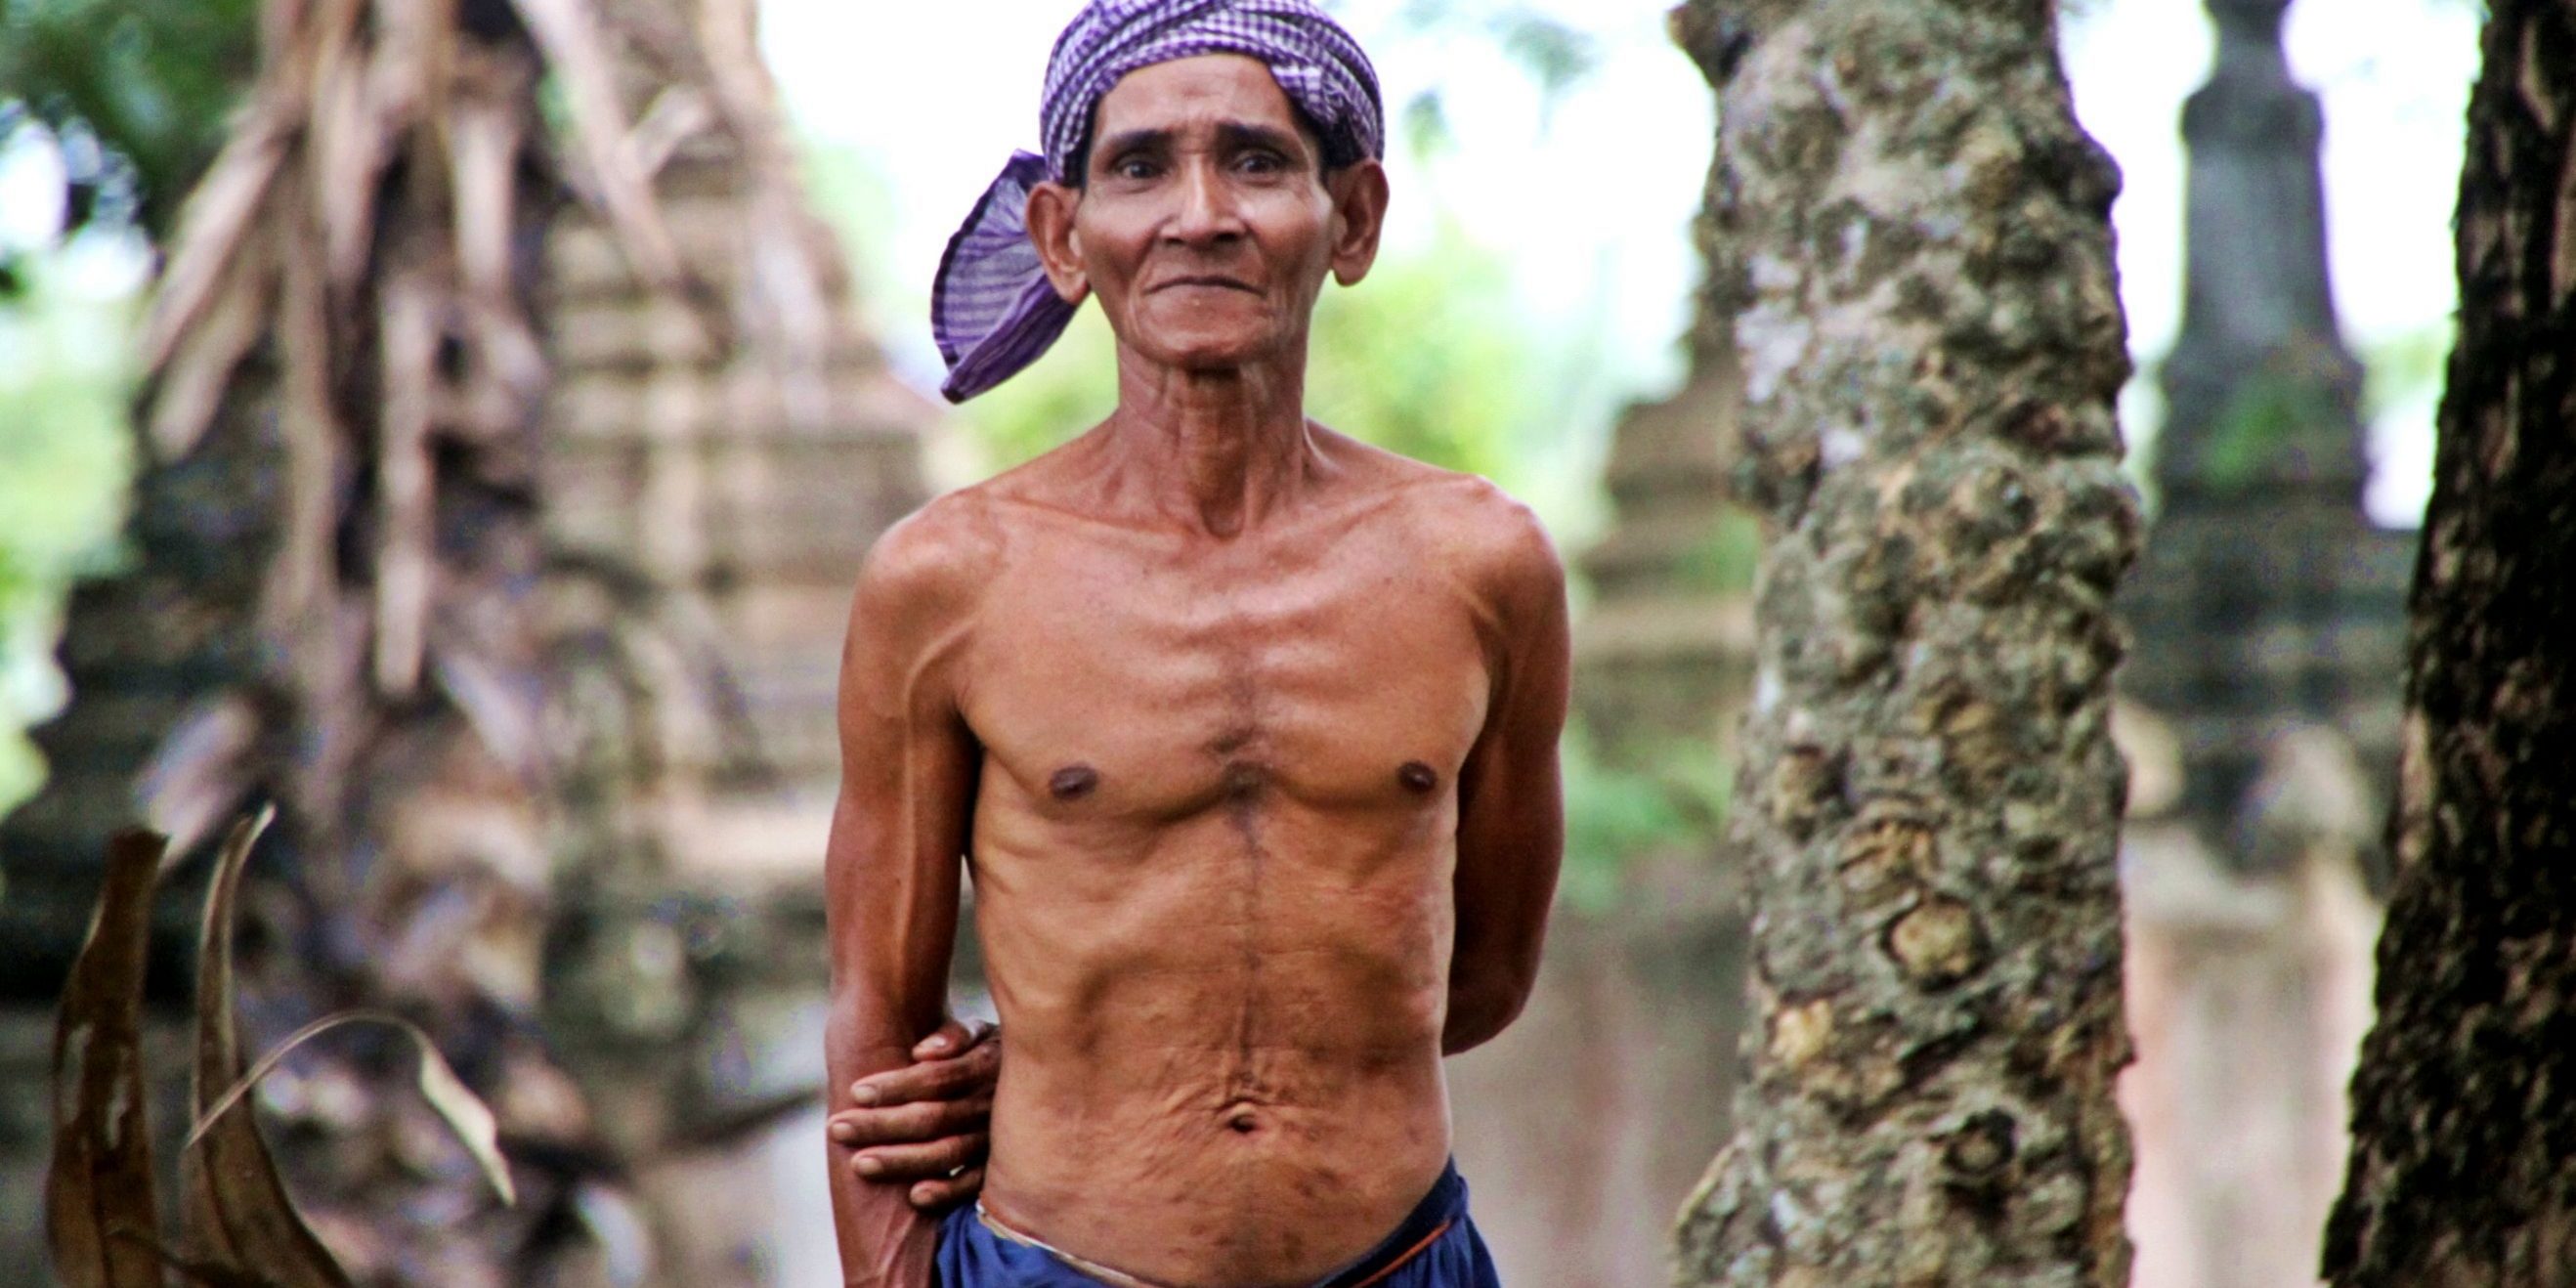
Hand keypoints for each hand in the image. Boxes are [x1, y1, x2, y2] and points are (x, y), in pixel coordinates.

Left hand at [828, 1017, 998, 1210]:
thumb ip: (957, 1036)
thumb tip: (921, 1052)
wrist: (1041, 1084)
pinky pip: (976, 1183)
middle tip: (837, 1128)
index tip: (856, 1092)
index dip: (897, 1086)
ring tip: (860, 1163)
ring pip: (950, 1151)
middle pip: (936, 1116)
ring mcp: (1001, 1137)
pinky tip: (915, 1195)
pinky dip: (948, 1191)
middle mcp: (996, 1101)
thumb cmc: (991, 1053)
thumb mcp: (983, 1034)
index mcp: (989, 1062)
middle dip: (883, 1124)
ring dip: (902, 1160)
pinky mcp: (1004, 1168)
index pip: (938, 1078)